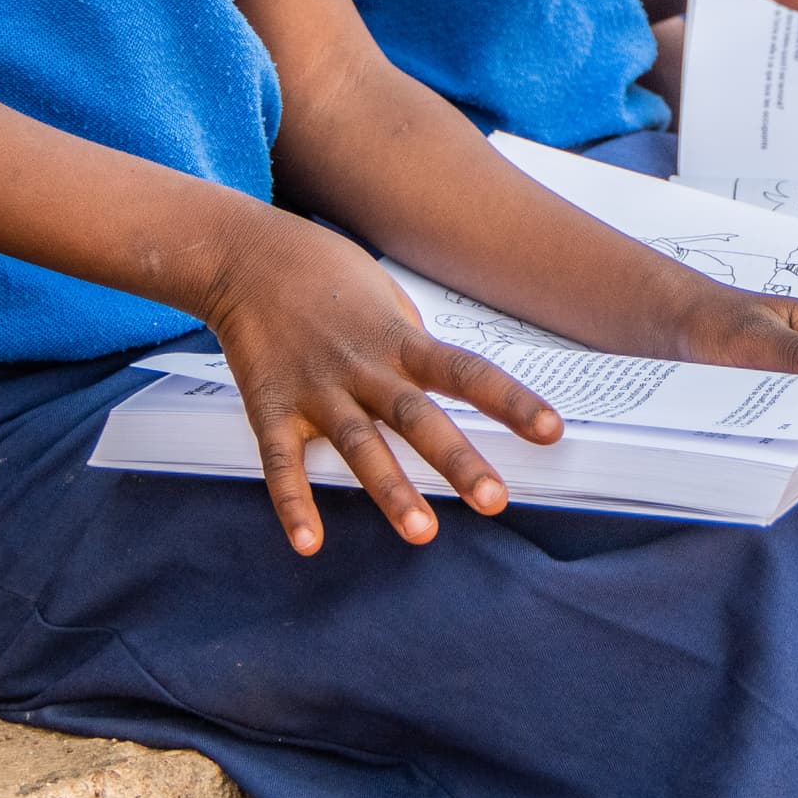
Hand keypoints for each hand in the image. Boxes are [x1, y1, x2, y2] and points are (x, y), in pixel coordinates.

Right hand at [200, 207, 564, 555]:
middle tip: (494, 500)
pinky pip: (282, 462)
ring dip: (390, 490)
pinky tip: (309, 542)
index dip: (512, 401)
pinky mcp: (270, 407)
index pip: (467, 372)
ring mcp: (316, 390)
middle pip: (418, 417)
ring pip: (360, 445)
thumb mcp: (385, 297)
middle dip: (458, 460)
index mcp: (399, 341)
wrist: (246, 255)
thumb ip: (414, 344)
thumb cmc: (323, 272)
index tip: (551, 431)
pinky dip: (293, 503)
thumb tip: (446, 378)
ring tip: (422, 531)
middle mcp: (364, 368)